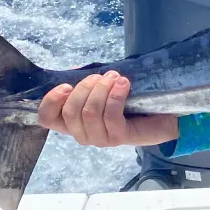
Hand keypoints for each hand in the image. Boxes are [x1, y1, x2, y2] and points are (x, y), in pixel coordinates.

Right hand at [37, 71, 178, 147]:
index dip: (51, 101)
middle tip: (104, 76)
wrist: (162, 116)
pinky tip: (123, 83)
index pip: (46, 119)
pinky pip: (110, 115)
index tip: (66, 85)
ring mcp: (100, 139)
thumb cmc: (129, 101)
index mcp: (72, 123)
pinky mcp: (119, 137)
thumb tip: (75, 70)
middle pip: (70, 111)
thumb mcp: (103, 89)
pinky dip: (115, 96)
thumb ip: (87, 82)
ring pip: (90, 113)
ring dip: (101, 90)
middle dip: (85, 87)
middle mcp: (82, 134)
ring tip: (115, 77)